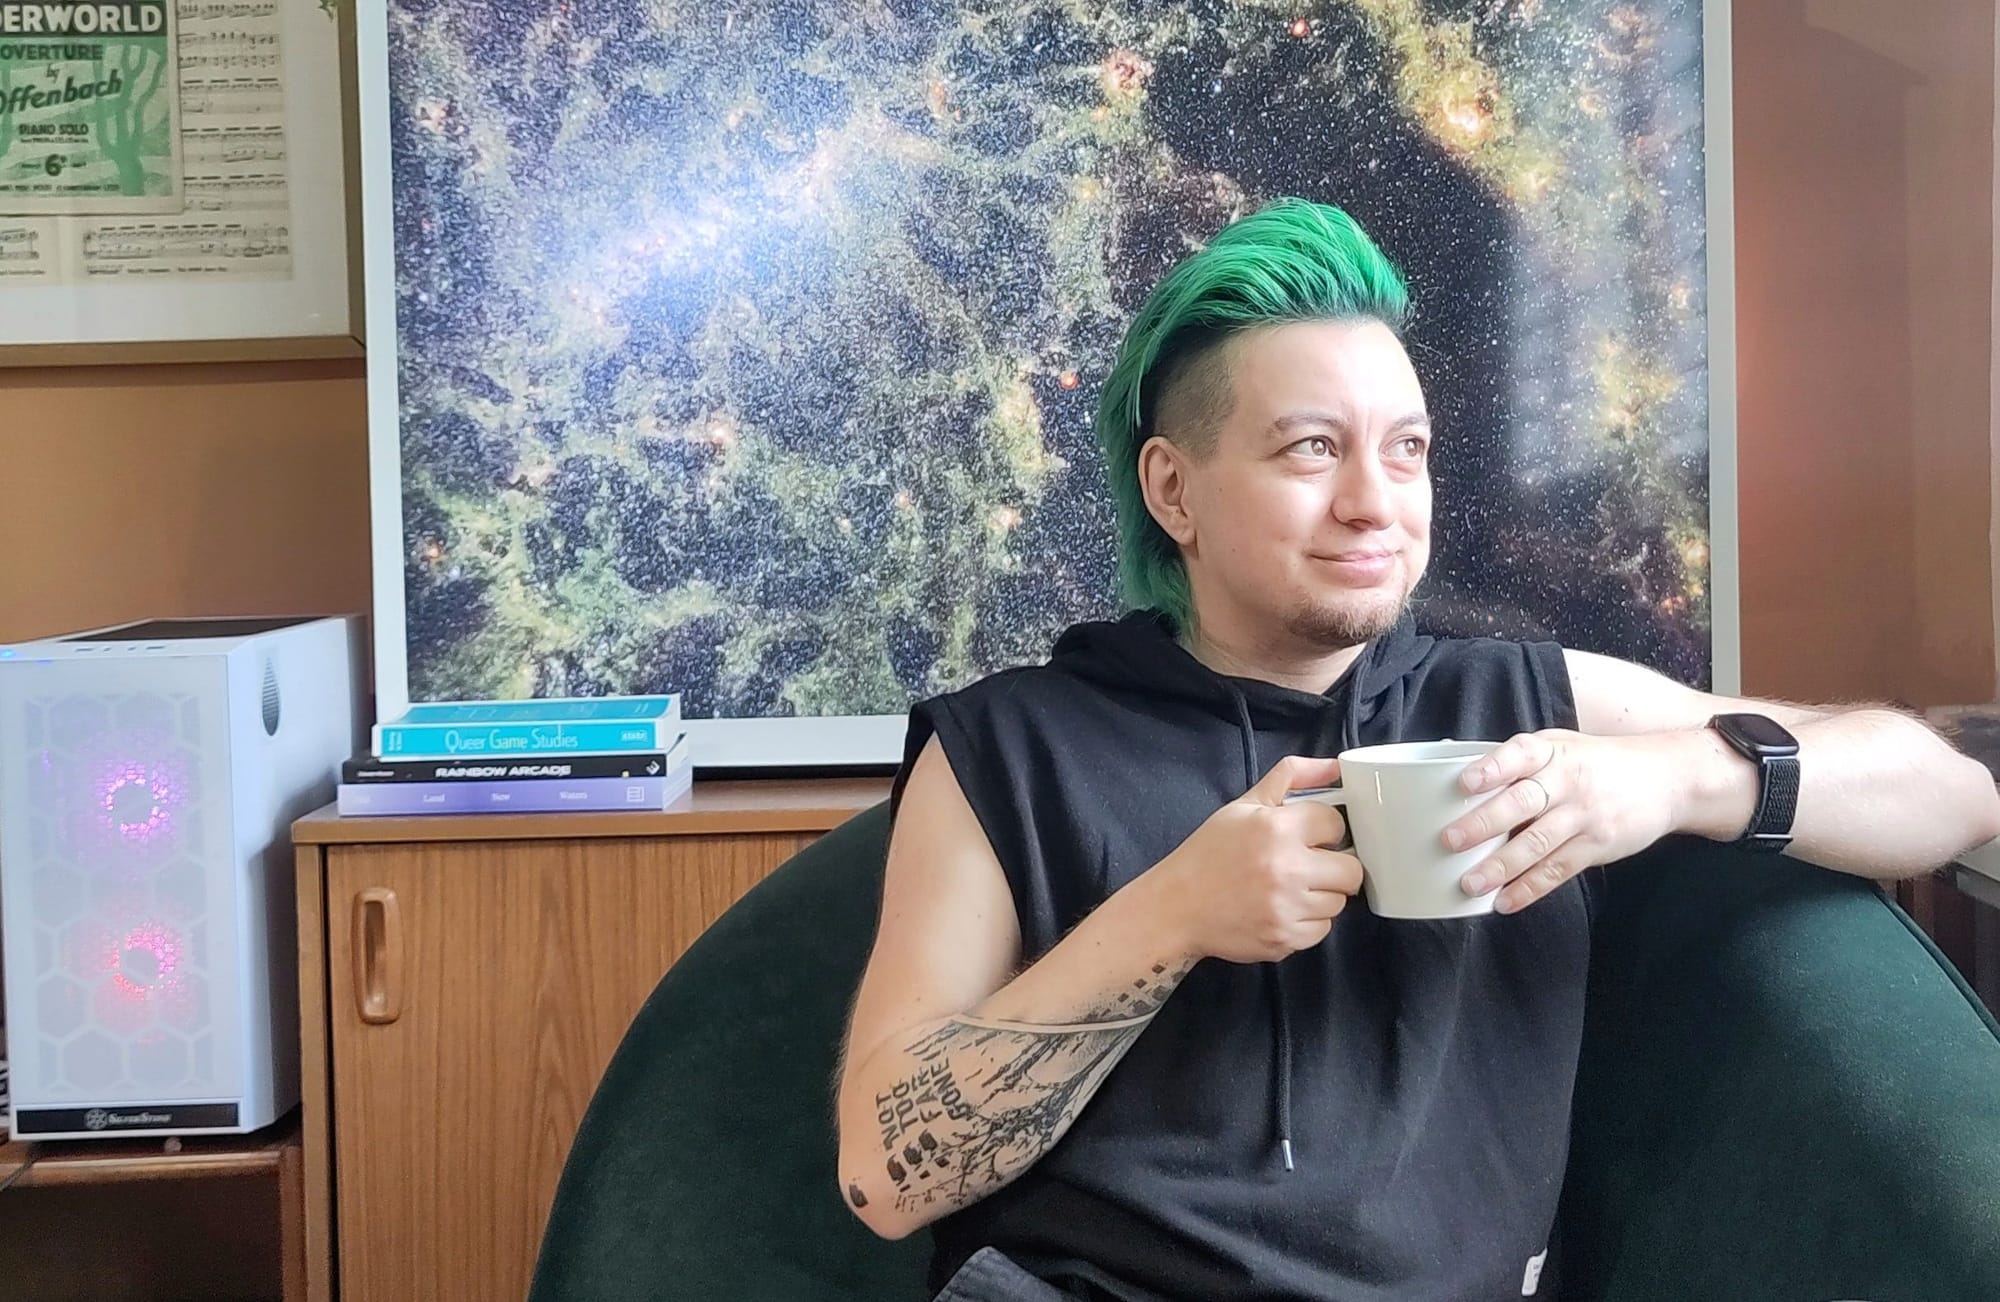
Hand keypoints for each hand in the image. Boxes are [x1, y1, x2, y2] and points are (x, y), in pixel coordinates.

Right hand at [1142, 755, 1363, 963]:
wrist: (1177, 907)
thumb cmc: (1209, 854)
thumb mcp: (1243, 805)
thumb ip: (1291, 777)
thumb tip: (1334, 767)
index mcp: (1277, 828)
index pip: (1336, 824)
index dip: (1323, 829)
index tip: (1308, 836)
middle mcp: (1287, 868)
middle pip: (1351, 869)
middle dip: (1334, 866)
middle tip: (1308, 865)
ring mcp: (1288, 908)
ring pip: (1339, 902)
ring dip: (1321, 895)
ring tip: (1290, 888)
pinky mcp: (1286, 939)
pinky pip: (1322, 929)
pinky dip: (1308, 922)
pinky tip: (1282, 909)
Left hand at [1444, 730, 1683, 913]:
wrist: (1666, 778)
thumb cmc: (1596, 763)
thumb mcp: (1562, 746)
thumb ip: (1518, 762)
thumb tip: (1453, 780)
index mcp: (1552, 751)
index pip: (1519, 754)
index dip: (1491, 768)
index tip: (1464, 783)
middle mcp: (1568, 781)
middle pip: (1522, 803)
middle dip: (1484, 824)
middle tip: (1450, 841)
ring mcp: (1584, 815)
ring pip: (1537, 843)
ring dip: (1501, 866)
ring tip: (1471, 883)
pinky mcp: (1597, 846)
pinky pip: (1558, 870)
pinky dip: (1530, 888)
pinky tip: (1505, 901)